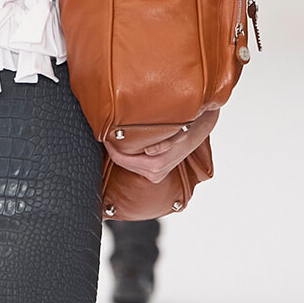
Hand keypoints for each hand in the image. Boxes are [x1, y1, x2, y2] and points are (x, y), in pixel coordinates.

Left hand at [104, 106, 219, 183]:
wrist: (197, 129)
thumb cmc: (184, 128)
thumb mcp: (175, 132)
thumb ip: (164, 143)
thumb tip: (150, 150)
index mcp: (156, 165)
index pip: (122, 160)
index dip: (111, 148)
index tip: (105, 137)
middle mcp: (155, 173)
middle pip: (123, 163)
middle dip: (115, 150)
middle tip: (108, 135)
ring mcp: (156, 174)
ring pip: (129, 165)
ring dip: (123, 153)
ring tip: (117, 139)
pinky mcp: (157, 173)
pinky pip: (137, 165)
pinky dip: (131, 156)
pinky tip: (129, 147)